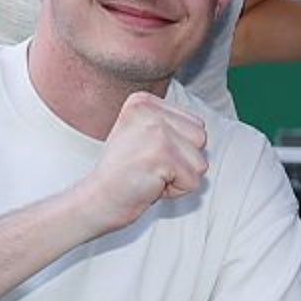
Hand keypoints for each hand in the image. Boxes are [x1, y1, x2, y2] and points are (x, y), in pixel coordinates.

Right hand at [79, 91, 209, 233]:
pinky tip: (151, 185)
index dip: (178, 148)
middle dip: (183, 162)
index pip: (195, 124)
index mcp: (143, 101)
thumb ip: (170, 125)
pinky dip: (175, 191)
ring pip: (200, 162)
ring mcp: (156, 132)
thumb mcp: (143, 136)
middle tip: (151, 167)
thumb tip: (202, 130)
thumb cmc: (125, 173)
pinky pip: (193, 182)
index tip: (147, 155)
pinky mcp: (162, 156)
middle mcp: (149, 111)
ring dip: (180, 177)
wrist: (98, 199)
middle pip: (201, 139)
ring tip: (151, 175)